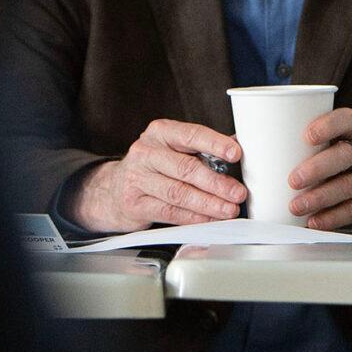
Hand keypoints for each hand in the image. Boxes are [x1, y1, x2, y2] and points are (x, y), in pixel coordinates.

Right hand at [70, 118, 247, 233]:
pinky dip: (193, 218)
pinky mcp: (134, 203)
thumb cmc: (153, 166)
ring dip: (208, 203)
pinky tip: (208, 219)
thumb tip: (237, 146)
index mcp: (160, 132)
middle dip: (216, 182)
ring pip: (178, 193)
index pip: (191, 135)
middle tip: (238, 192)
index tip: (235, 153)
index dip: (214, 144)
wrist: (114, 189)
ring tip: (228, 209)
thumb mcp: (174, 148)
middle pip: (186, 168)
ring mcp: (137, 178)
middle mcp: (146, 152)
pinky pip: (169, 212)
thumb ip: (203, 148)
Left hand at [287, 108, 351, 229]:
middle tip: (293, 180)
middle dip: (317, 168)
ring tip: (296, 206)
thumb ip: (308, 144)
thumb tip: (248, 148)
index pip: (346, 120)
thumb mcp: (340, 145)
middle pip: (345, 156)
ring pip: (349, 185)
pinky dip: (333, 217)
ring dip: (320, 197)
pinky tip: (315, 221)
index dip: (328, 126)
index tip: (307, 136)